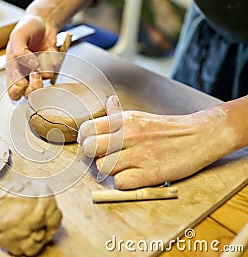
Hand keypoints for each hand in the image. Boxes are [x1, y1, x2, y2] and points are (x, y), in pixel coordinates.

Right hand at [6, 15, 58, 99]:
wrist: (45, 22)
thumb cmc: (28, 28)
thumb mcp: (18, 34)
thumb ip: (19, 50)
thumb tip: (30, 64)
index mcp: (12, 69)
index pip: (12, 91)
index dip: (17, 90)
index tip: (22, 82)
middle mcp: (25, 74)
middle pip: (28, 94)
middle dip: (34, 87)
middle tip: (36, 73)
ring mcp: (38, 73)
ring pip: (42, 83)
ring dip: (43, 68)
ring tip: (40, 54)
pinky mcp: (50, 69)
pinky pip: (53, 70)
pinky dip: (51, 59)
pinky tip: (47, 50)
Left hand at [78, 96, 236, 188]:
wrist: (199, 136)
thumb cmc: (167, 128)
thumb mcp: (141, 115)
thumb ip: (119, 115)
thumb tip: (108, 103)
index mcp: (124, 121)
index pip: (87, 129)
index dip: (85, 139)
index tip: (91, 143)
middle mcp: (128, 136)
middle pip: (90, 149)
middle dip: (93, 155)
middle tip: (103, 157)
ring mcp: (138, 155)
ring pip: (102, 167)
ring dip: (108, 170)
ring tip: (121, 167)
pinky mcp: (149, 174)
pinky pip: (119, 183)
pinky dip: (123, 182)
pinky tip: (131, 176)